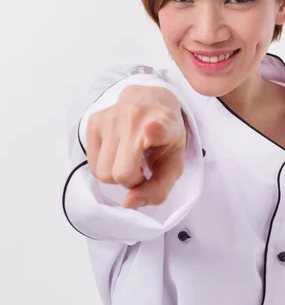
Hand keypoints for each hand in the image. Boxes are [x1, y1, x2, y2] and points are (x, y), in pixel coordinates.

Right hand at [86, 85, 186, 208]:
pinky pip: (92, 165)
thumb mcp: (173, 166)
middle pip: (120, 174)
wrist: (151, 101)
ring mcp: (111, 117)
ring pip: (102, 173)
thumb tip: (128, 203)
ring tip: (129, 159)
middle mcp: (135, 117)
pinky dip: (105, 166)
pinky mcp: (93, 121)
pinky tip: (118, 152)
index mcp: (164, 125)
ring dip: (116, 174)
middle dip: (130, 181)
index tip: (152, 129)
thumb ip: (158, 191)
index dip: (155, 131)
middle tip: (141, 168)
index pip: (158, 128)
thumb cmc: (165, 140)